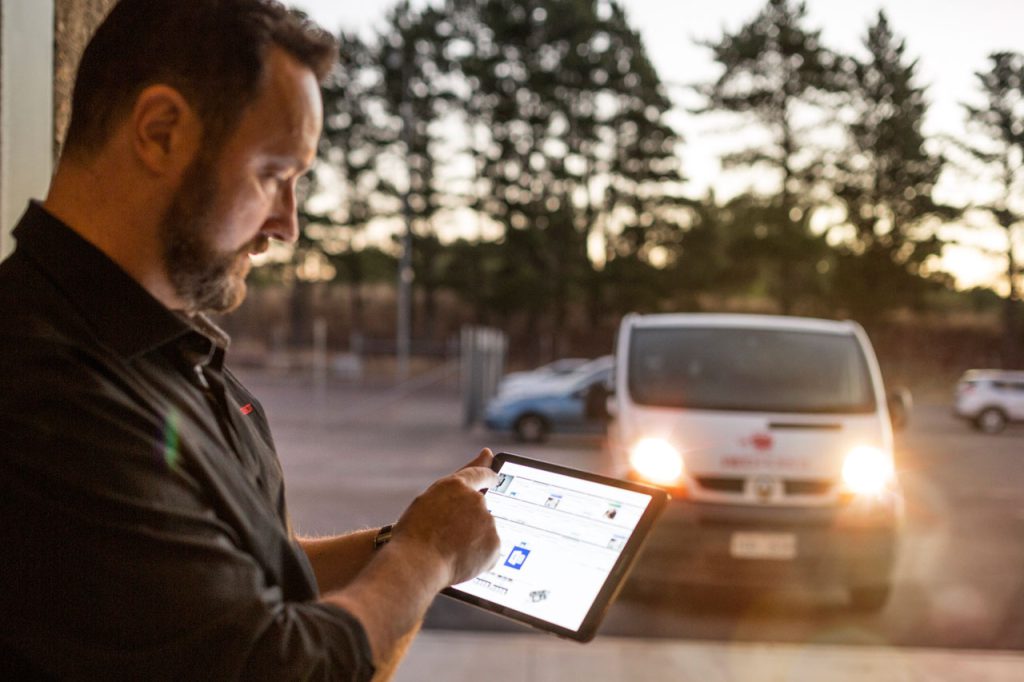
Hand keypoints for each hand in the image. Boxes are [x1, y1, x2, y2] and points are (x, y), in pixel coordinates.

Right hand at [390, 448, 500, 585]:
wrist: (417, 564)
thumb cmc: (413, 535)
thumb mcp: (427, 501)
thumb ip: (454, 487)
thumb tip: (483, 465)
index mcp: (455, 485)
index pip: (480, 473)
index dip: (488, 475)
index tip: (494, 478)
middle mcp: (476, 499)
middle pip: (480, 508)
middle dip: (470, 520)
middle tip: (449, 536)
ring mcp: (487, 521)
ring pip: (484, 530)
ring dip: (473, 538)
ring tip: (449, 550)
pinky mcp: (494, 543)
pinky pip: (489, 549)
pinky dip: (479, 556)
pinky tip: (460, 560)